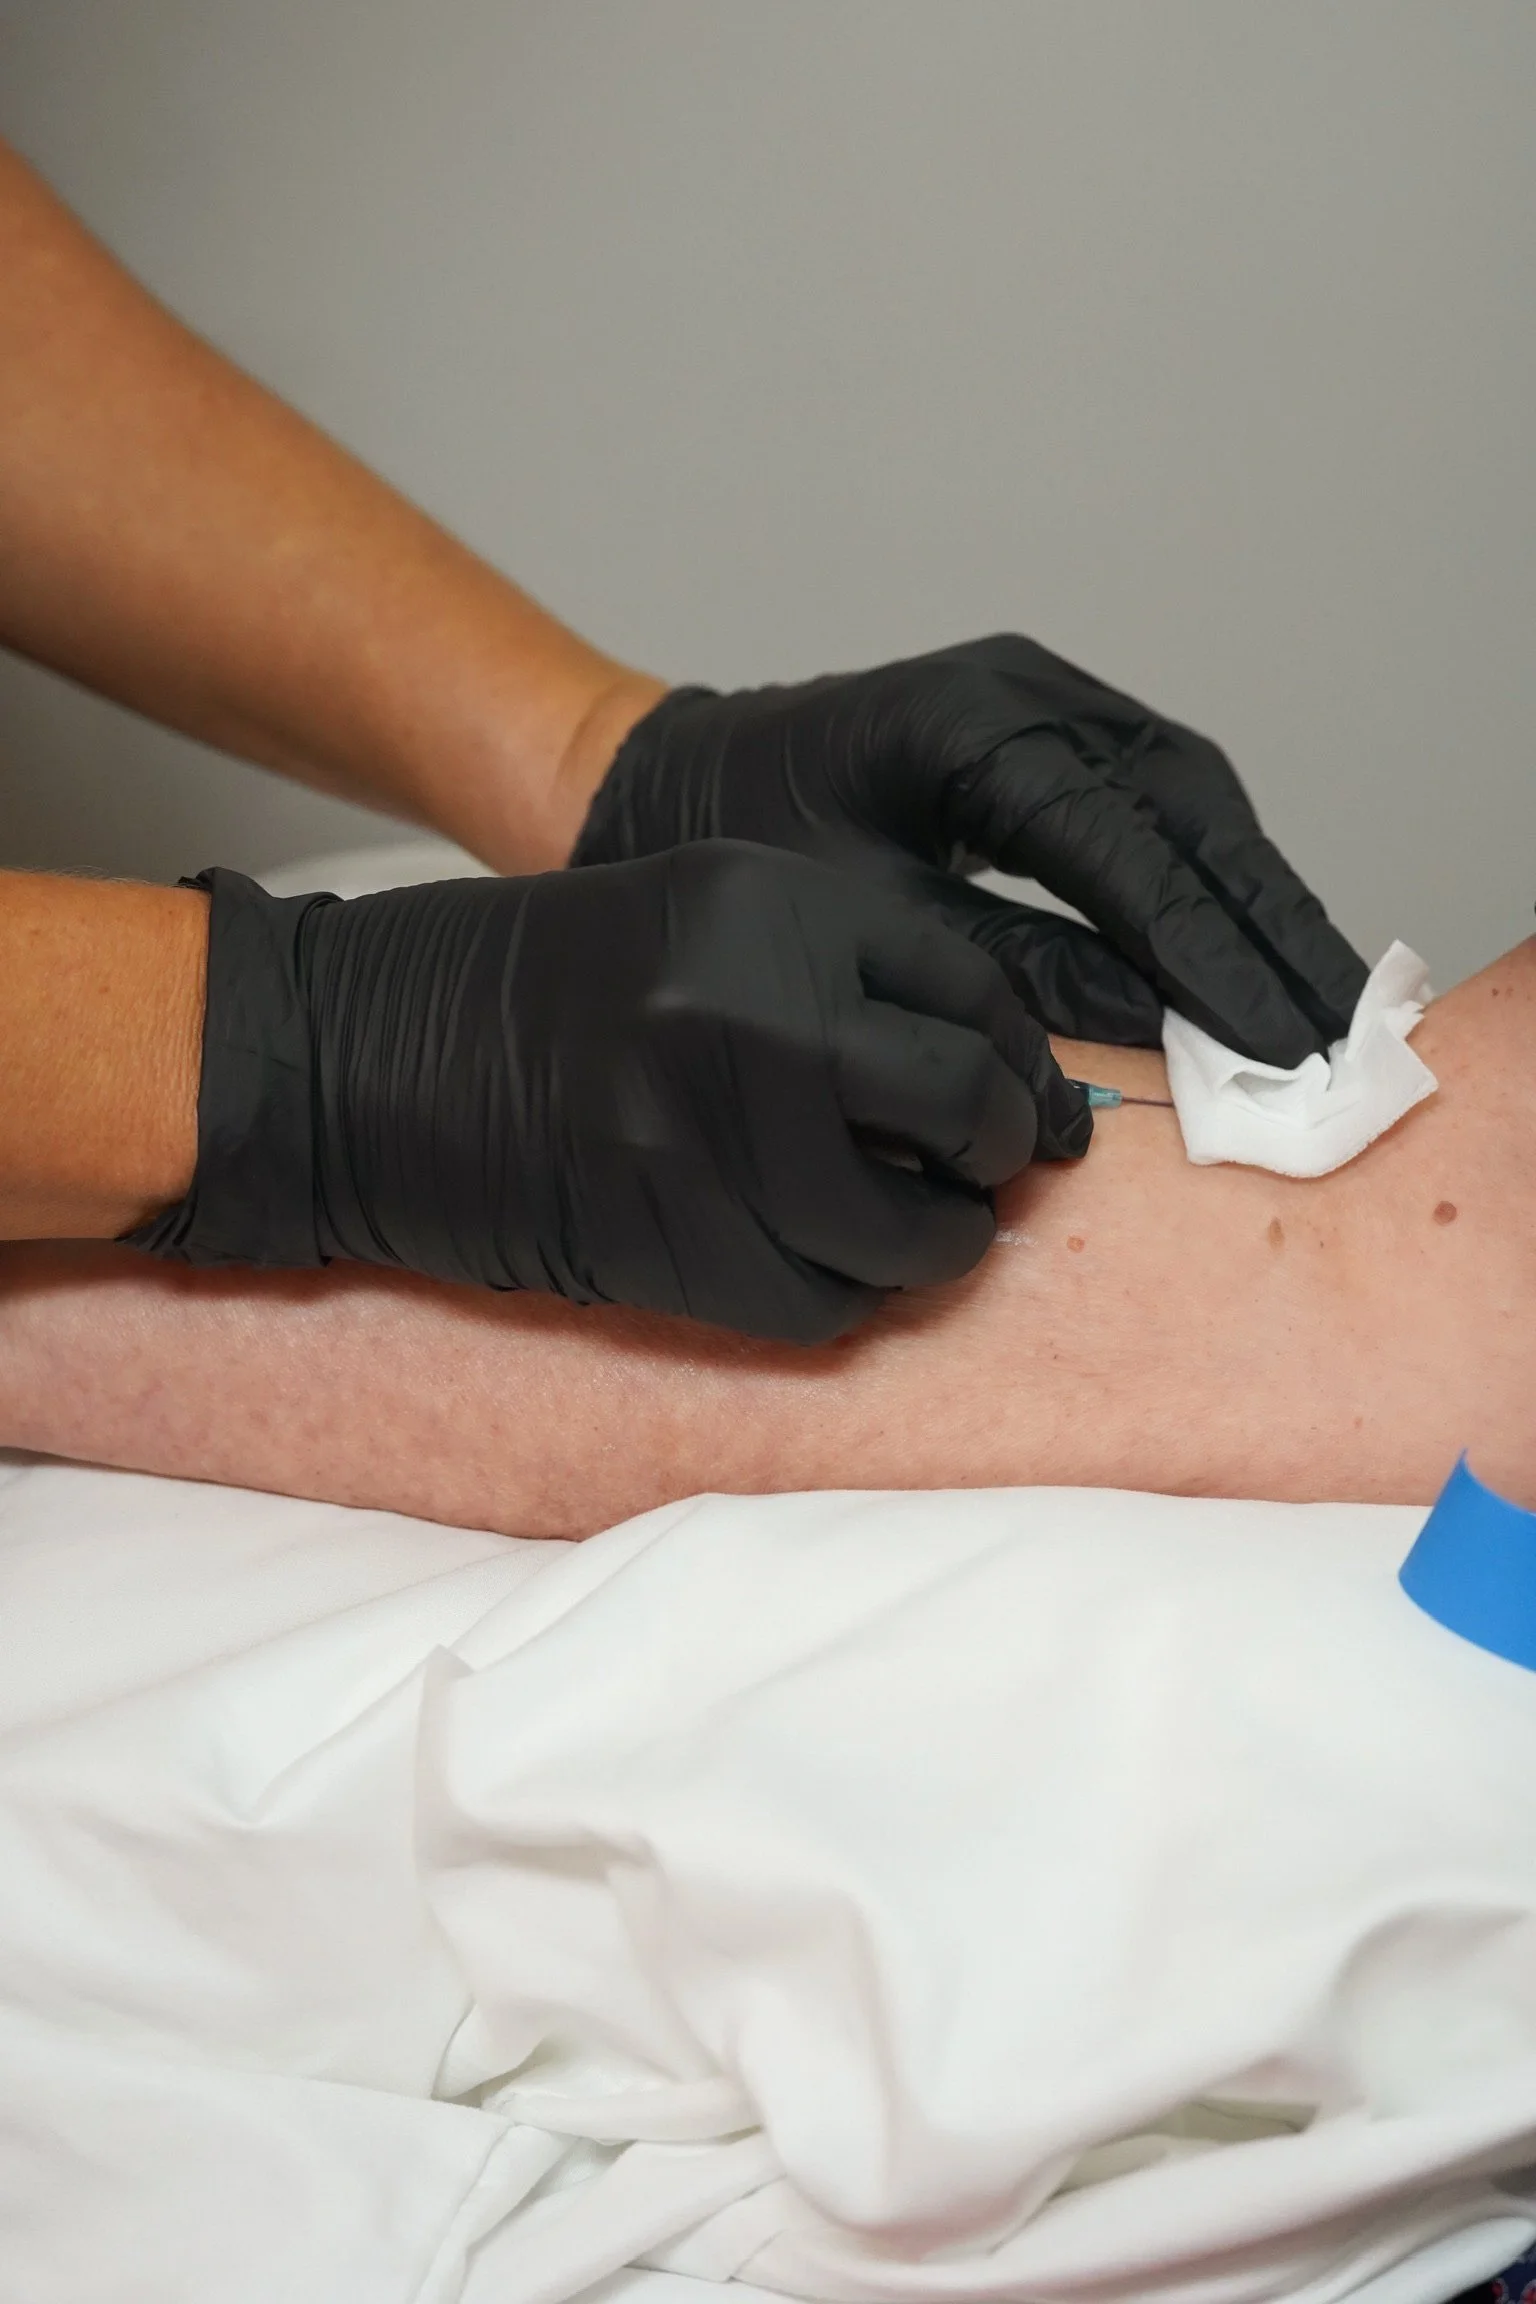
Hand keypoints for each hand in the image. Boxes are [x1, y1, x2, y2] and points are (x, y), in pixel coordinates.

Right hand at [129, 845, 1088, 1342]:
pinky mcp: (667, 1243)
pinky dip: (846, 1301)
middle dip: (999, 1149)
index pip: (970, 985)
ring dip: (937, 1246)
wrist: (351, 1052)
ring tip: (922, 1234)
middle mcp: (756, 1007)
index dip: (1014, 1056)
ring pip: (908, 1230)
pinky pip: (821, 1304)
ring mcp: (712, 1133)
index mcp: (768, 903)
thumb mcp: (692, 922)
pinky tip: (830, 1272)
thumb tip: (985, 1071)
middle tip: (987, 1170)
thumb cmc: (526, 987)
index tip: (1021, 1096)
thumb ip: (830, 976)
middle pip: (962, 1100)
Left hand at [571, 634, 1368, 1068]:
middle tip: (1339, 1032)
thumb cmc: (733, 852)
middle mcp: (1026, 697)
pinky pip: (1154, 808)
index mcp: (971, 731)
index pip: (1126, 851)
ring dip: (1255, 902)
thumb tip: (1141, 1049)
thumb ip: (1007, 985)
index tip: (1277, 1041)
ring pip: (1190, 800)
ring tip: (1320, 1001)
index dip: (1209, 956)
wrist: (661, 781)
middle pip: (1191, 808)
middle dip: (1269, 925)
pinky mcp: (1046, 736)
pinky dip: (1206, 882)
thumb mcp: (864, 937)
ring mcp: (1043, 704)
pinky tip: (1248, 953)